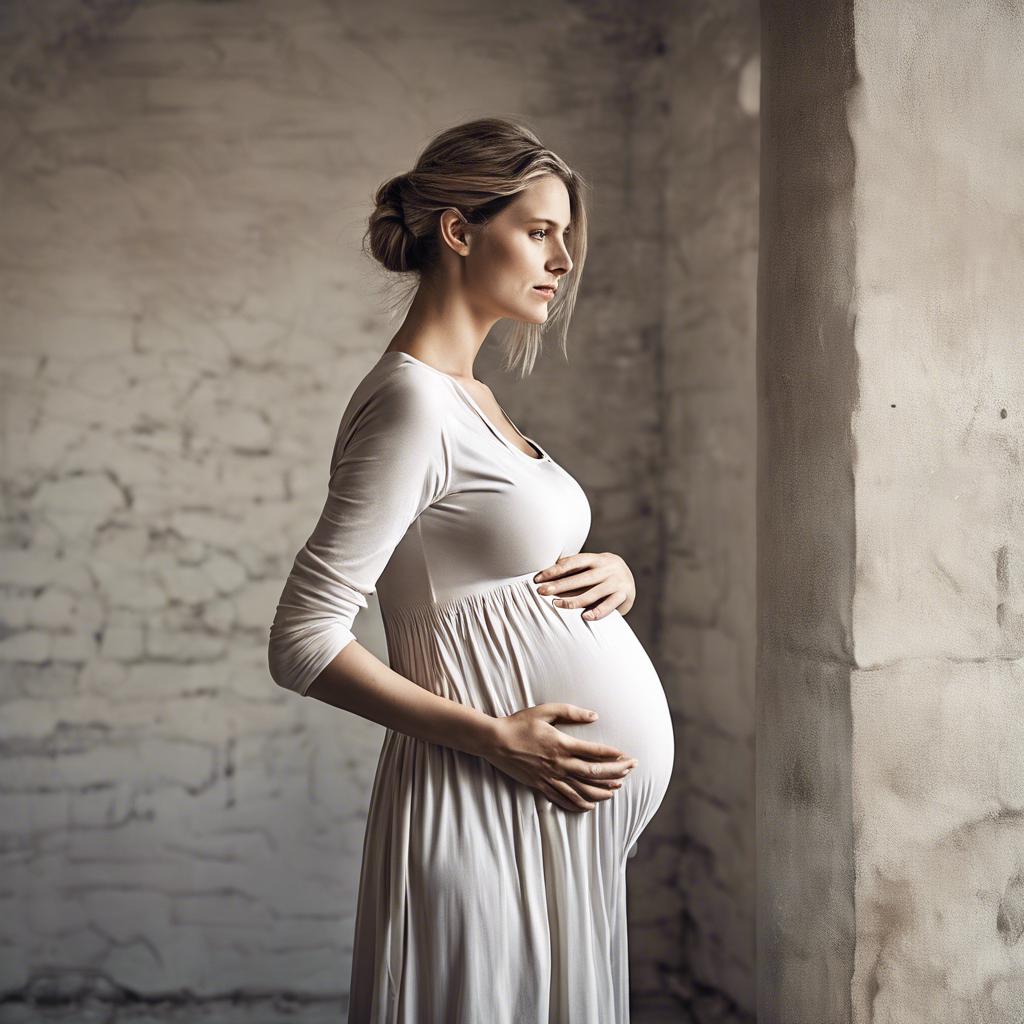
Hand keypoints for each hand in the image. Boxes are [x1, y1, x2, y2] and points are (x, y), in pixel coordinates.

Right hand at [479, 704, 637, 812]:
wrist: (495, 741)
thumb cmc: (520, 723)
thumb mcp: (545, 710)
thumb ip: (571, 712)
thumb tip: (594, 716)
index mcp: (562, 744)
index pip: (595, 753)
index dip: (614, 756)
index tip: (627, 757)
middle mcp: (559, 764)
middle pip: (594, 773)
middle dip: (615, 774)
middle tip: (629, 772)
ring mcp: (550, 777)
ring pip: (582, 790)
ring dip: (601, 792)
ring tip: (615, 790)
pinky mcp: (541, 786)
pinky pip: (564, 799)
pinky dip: (579, 804)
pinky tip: (590, 805)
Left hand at [533, 551, 635, 619]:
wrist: (631, 580)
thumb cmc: (601, 574)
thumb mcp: (591, 566)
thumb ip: (574, 569)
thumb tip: (545, 574)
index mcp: (597, 558)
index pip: (573, 562)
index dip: (555, 570)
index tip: (538, 578)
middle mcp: (608, 568)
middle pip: (580, 578)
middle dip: (559, 585)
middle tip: (541, 591)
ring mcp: (617, 582)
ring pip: (592, 593)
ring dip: (573, 600)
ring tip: (556, 604)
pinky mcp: (624, 595)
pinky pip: (609, 605)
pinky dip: (597, 612)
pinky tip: (584, 617)